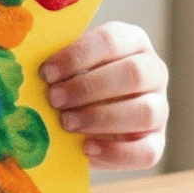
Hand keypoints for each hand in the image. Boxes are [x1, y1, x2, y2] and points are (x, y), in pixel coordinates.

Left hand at [40, 21, 168, 170]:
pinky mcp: (157, 141)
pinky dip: (115, 152)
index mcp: (132, 42)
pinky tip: (86, 147)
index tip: (47, 72)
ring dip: (101, 118)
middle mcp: (153, 71)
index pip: (112, 39)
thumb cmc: (74, 84)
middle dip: (89, 88)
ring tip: (66, 123)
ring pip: (146, 112)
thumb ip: (60, 67)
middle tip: (54, 99)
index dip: (78, 55)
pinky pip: (147, 151)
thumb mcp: (69, 69)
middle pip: (134, 74)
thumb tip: (33, 74)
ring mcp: (160, 107)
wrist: (87, 119)